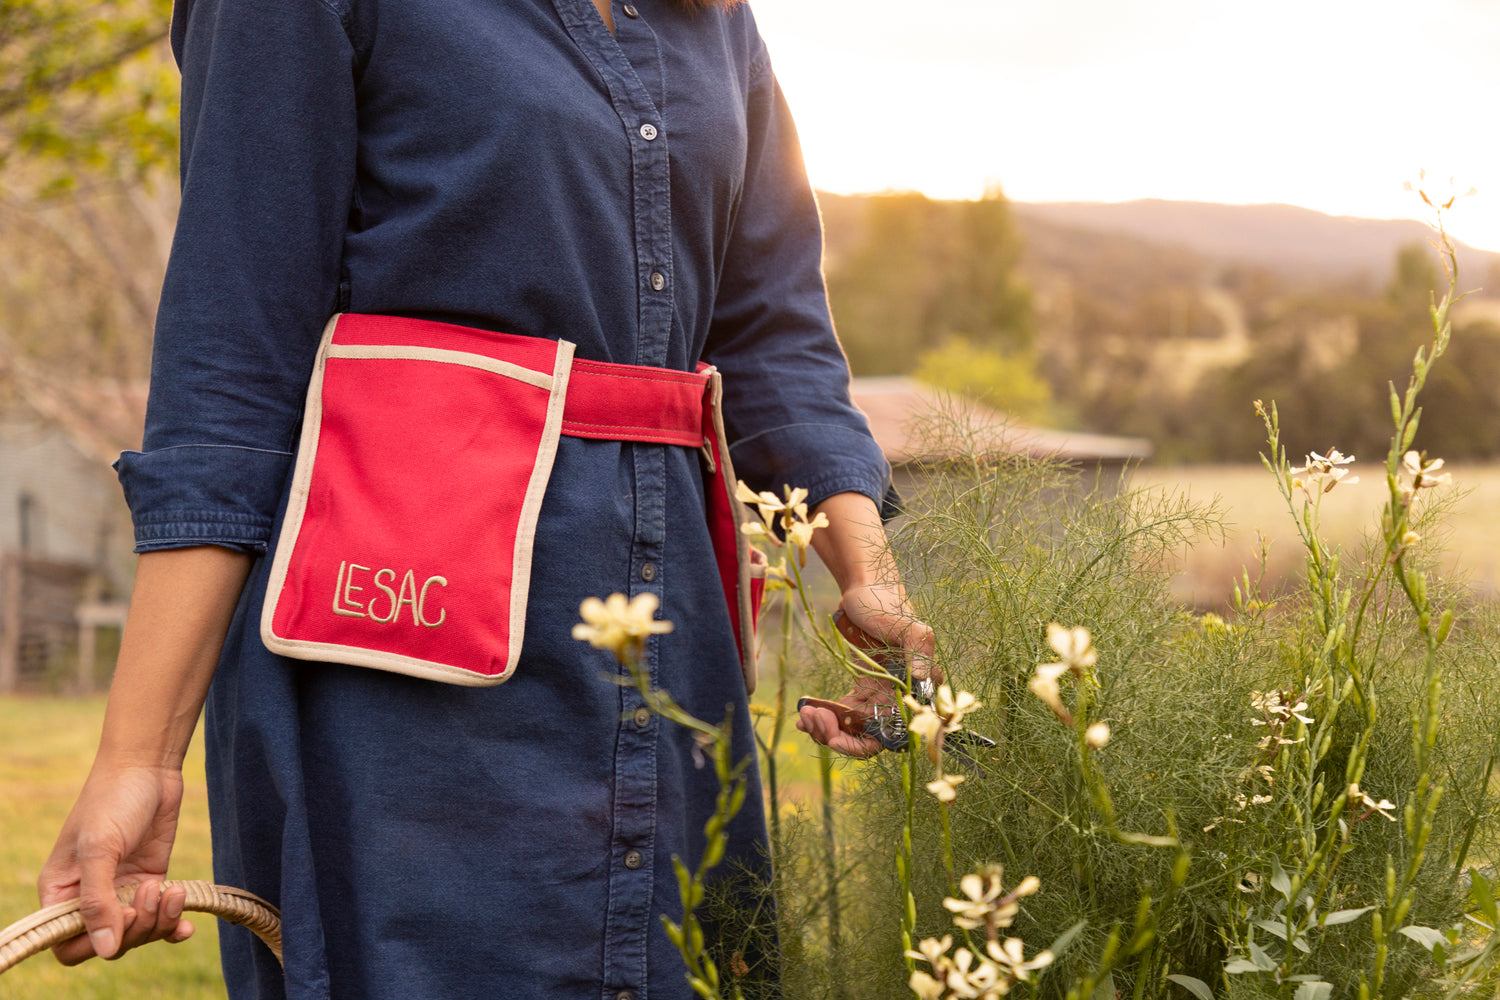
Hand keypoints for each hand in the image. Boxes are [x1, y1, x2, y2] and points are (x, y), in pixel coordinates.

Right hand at [38, 761, 194, 963]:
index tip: (124, 913)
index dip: (95, 942)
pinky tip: (187, 925)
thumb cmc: (113, 800)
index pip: (67, 944)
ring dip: (160, 921)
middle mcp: (89, 896)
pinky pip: (160, 918)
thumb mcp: (100, 848)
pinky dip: (173, 925)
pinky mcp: (150, 880)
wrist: (147, 767)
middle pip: (110, 942)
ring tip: (173, 890)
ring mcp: (122, 890)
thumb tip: (105, 949)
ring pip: (138, 933)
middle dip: (137, 927)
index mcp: (61, 892)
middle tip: (151, 890)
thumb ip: (98, 901)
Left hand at [796, 582, 936, 757]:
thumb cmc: (887, 605)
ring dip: (827, 728)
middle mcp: (900, 700)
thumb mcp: (905, 625)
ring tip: (805, 716)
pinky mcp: (863, 690)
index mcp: (916, 691)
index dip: (863, 745)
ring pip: (854, 729)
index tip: (835, 739)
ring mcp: (881, 696)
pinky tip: (805, 713)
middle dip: (839, 737)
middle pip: (869, 738)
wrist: (866, 590)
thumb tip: (923, 677)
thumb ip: (918, 649)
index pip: (894, 735)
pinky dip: (824, 717)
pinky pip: (844, 714)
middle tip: (814, 721)